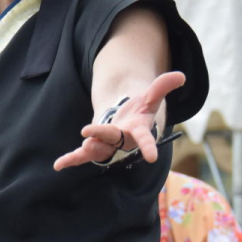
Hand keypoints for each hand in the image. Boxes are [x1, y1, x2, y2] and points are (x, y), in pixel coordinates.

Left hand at [53, 71, 186, 169]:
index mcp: (138, 130)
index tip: (152, 158)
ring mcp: (108, 146)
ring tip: (82, 145)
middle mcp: (123, 141)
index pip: (145, 140)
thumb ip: (163, 86)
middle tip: (89, 136)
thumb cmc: (140, 111)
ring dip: (89, 148)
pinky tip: (58, 165)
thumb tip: (182, 76)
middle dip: (102, 137)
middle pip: (114, 140)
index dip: (148, 147)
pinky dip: (71, 159)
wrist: (127, 124)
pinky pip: (82, 156)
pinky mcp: (95, 147)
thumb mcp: (150, 97)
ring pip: (99, 149)